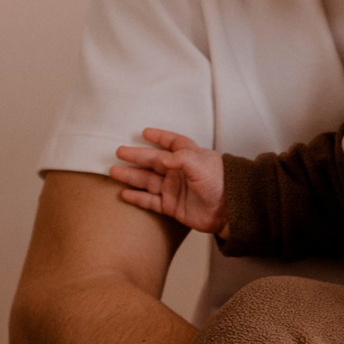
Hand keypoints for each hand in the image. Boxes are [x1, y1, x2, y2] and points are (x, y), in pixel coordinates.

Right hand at [109, 130, 225, 234]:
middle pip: (153, 161)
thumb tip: (162, 159)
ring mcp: (174, 189)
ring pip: (147, 180)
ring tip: (113, 171)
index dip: (159, 136)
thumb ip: (181, 158)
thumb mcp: (202, 164)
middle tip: (119, 152)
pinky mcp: (171, 206)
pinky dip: (137, 198)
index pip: (172, 142)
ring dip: (131, 176)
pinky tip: (125, 194)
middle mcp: (179, 171)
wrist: (229, 211)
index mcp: (189, 156)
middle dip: (136, 156)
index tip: (144, 132)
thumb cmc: (220, 183)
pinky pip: (150, 201)